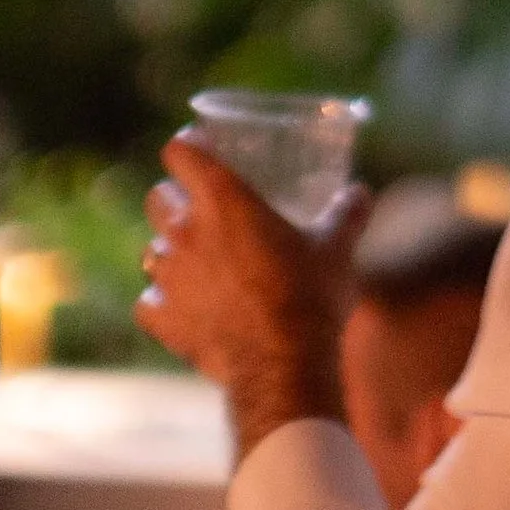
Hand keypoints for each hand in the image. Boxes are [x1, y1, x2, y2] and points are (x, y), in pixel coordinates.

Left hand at [139, 135, 363, 456]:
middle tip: (204, 208)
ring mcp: (169, 277)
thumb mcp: (338, 246)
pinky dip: (164, 301)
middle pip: (156, 197)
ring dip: (171, 250)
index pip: (181, 151)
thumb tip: (359, 193)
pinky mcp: (163, 318)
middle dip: (175, 198)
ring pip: (151, 249)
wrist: (284, 364)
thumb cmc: (311, 295)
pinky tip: (187, 305)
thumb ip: (347, 213)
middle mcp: (186, 231)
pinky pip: (150, 301)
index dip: (190, 146)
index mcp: (225, 200)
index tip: (204, 148)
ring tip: (201, 261)